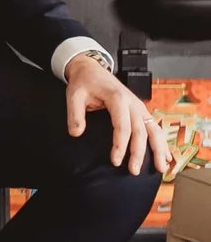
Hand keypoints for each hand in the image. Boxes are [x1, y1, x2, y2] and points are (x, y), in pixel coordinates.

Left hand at [67, 52, 169, 175]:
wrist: (92, 70)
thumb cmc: (84, 83)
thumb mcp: (74, 95)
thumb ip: (75, 114)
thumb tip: (76, 134)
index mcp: (117, 99)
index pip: (122, 126)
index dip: (120, 145)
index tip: (115, 161)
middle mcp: (133, 103)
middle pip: (140, 131)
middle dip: (139, 153)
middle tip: (133, 171)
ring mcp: (140, 107)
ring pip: (154, 130)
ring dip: (158, 150)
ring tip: (160, 169)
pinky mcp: (141, 111)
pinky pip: (155, 128)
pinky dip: (162, 142)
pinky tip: (166, 157)